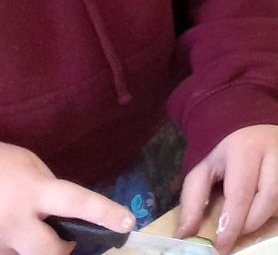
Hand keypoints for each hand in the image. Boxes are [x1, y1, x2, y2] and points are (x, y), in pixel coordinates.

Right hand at [0, 142, 131, 254]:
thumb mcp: (30, 166)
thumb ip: (50, 190)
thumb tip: (66, 214)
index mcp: (34, 191)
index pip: (78, 203)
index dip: (104, 214)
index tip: (128, 223)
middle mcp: (15, 221)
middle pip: (50, 252)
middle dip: (61, 249)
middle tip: (63, 237)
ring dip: (30, 246)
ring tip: (17, 222)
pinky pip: (9, 253)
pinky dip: (14, 245)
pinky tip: (5, 225)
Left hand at [176, 126, 277, 253]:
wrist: (249, 114)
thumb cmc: (224, 146)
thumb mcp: (201, 168)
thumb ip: (193, 201)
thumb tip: (186, 234)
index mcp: (246, 148)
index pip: (242, 194)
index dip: (233, 224)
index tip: (223, 245)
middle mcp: (276, 146)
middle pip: (273, 194)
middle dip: (255, 220)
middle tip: (241, 229)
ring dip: (277, 211)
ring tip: (259, 211)